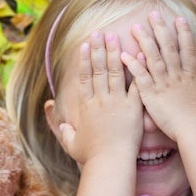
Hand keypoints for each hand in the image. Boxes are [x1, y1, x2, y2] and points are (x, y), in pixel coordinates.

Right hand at [60, 31, 142, 164]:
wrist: (110, 162)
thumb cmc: (91, 156)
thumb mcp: (71, 143)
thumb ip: (62, 130)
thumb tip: (55, 119)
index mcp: (86, 106)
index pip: (84, 77)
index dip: (83, 60)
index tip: (84, 45)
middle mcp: (100, 99)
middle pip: (98, 69)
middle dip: (98, 49)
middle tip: (100, 33)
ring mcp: (117, 102)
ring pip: (115, 72)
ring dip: (114, 53)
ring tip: (115, 37)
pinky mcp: (133, 108)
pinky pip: (136, 85)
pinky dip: (138, 70)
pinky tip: (140, 55)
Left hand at [120, 12, 195, 141]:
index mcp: (189, 78)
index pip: (186, 51)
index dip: (183, 34)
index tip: (179, 19)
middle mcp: (176, 77)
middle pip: (168, 48)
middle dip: (161, 30)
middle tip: (153, 14)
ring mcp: (164, 84)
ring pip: (153, 58)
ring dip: (144, 41)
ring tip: (135, 27)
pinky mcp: (152, 95)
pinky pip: (140, 77)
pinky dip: (133, 65)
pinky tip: (123, 54)